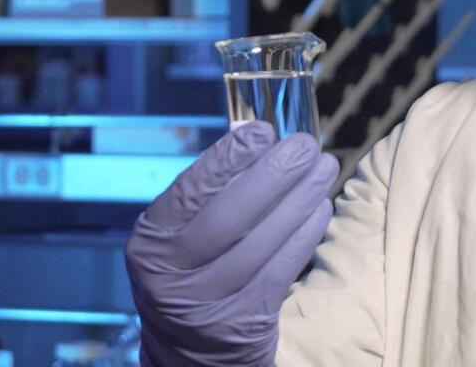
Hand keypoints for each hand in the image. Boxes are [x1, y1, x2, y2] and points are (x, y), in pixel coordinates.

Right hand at [126, 122, 337, 366]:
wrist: (189, 351)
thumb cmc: (191, 273)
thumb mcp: (178, 237)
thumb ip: (208, 194)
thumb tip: (258, 139)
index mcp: (152, 243)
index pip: (191, 191)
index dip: (229, 157)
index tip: (263, 130)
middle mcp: (172, 274)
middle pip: (230, 216)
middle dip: (274, 174)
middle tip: (305, 145)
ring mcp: (208, 301)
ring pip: (262, 242)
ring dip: (299, 199)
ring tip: (323, 168)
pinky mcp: (244, 321)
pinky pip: (282, 268)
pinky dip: (305, 234)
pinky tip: (320, 207)